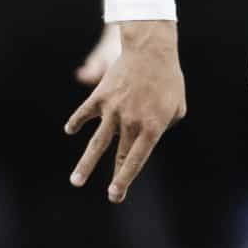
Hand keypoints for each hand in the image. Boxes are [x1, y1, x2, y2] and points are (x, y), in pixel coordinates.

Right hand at [65, 20, 185, 202]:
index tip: (114, 195)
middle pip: (118, 157)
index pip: (136, 161)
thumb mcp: (177, 107)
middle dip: (115, 180)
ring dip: (85, 164)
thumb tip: (149, 134)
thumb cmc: (169, 79)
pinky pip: (84, 113)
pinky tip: (70, 130)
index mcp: (151, 128)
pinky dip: (76, 122)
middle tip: (111, 197)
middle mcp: (130, 123)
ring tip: (76, 181)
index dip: (125, 179)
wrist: (151, 50)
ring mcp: (113, 111)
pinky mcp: (101, 96)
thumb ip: (164, 125)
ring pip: (96, 144)